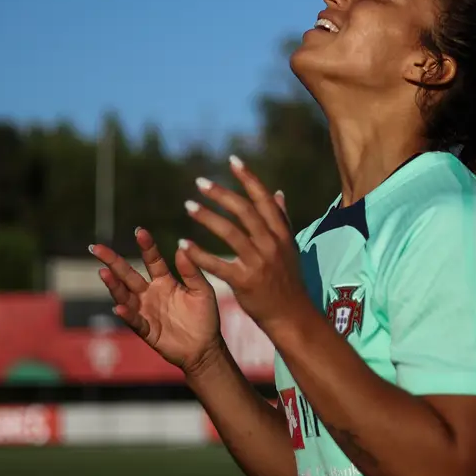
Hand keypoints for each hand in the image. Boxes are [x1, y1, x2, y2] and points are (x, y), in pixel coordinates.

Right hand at [90, 226, 221, 375]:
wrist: (205, 347)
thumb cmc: (205, 316)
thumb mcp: (202, 290)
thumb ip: (191, 271)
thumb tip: (181, 247)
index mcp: (165, 280)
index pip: (152, 260)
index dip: (146, 246)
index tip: (139, 231)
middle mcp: (151, 293)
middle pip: (128, 275)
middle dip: (113, 261)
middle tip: (97, 248)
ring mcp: (146, 311)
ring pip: (125, 296)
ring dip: (114, 285)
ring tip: (104, 272)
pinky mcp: (147, 330)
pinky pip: (135, 321)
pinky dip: (127, 315)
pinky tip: (120, 307)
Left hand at [182, 156, 310, 335]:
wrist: (291, 315)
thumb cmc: (287, 280)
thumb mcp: (289, 247)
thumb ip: (282, 219)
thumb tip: (278, 192)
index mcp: (281, 233)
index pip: (263, 199)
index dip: (248, 178)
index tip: (232, 160)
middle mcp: (271, 244)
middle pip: (244, 211)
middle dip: (221, 194)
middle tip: (200, 182)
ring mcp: (258, 262)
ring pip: (230, 232)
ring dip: (207, 217)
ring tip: (188, 206)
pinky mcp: (244, 281)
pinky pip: (218, 264)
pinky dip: (199, 254)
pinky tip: (183, 244)